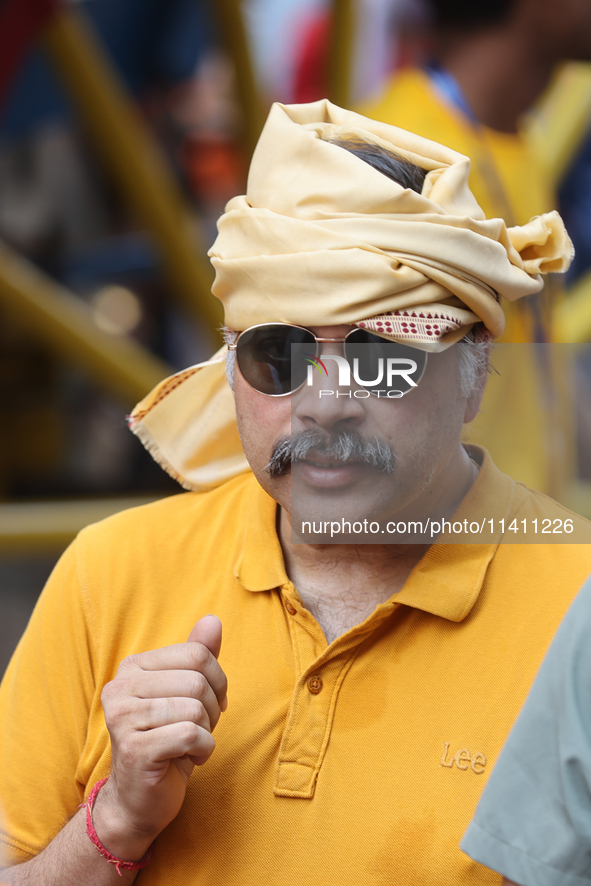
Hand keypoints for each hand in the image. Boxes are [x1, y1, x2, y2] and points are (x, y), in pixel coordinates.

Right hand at [95, 616, 227, 857]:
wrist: (139, 799)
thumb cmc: (167, 740)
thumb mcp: (186, 694)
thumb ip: (197, 656)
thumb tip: (213, 619)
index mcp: (132, 667)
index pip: (197, 654)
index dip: (217, 681)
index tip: (209, 704)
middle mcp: (120, 687)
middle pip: (198, 681)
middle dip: (212, 709)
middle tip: (198, 729)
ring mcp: (123, 718)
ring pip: (195, 708)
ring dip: (206, 732)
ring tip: (189, 744)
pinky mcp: (134, 749)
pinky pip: (191, 735)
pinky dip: (202, 750)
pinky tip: (186, 759)